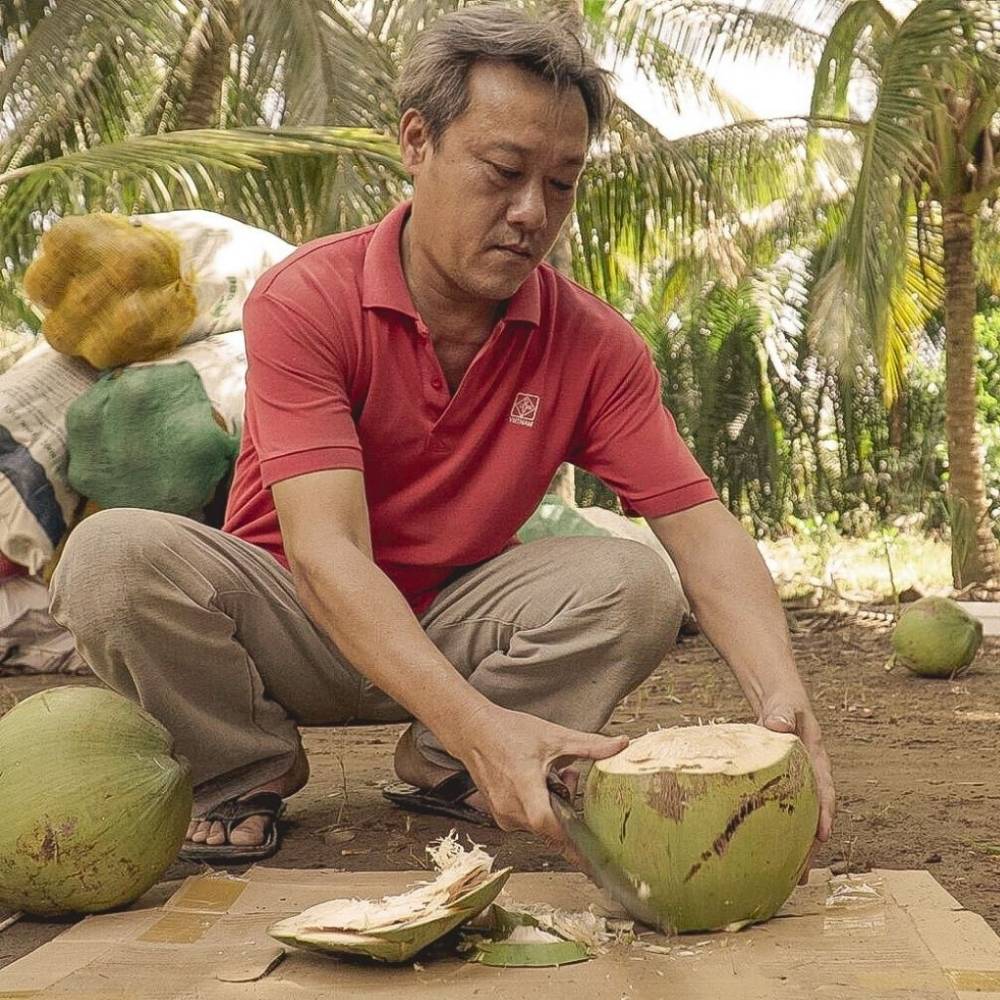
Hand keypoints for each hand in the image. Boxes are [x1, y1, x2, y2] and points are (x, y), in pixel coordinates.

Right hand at [453, 704, 627, 857]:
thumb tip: (622, 744)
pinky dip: (538, 807)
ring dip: (553, 806)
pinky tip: (536, 783)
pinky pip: (528, 822)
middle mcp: (511, 806)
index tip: (591, 864)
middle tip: (566, 775)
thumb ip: (590, 745)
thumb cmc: (510, 732)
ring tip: (547, 774)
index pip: (549, 825)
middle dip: (566, 806)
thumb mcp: (555, 736)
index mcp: (525, 786)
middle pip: (551, 825)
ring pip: (541, 824)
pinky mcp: (500, 816)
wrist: (474, 731)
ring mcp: (503, 814)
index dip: (570, 844)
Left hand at [758, 694, 834, 882]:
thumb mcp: (785, 705)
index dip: (824, 812)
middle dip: (811, 845)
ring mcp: (797, 786)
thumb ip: (782, 713)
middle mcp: (811, 778)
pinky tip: (772, 857)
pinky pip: (784, 815)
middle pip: (815, 815)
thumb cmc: (784, 704)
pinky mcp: (782, 790)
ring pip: (801, 821)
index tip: (823, 834)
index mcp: (816, 759)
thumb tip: (776, 724)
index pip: (823, 788)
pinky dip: (782, 835)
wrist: (780, 703)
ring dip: (799, 848)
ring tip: (793, 879)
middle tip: (804, 873)